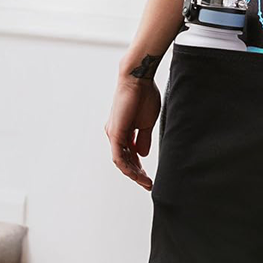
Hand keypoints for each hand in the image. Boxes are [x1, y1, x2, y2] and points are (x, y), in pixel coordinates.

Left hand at [104, 76, 159, 190]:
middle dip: (137, 173)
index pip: (130, 154)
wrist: (138, 80)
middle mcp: (115, 134)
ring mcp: (114, 134)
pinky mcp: (115, 133)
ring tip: (145, 181)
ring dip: (133, 173)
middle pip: (125, 160)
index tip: (149, 176)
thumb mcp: (147, 122)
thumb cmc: (144, 96)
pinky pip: (119, 156)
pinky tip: (136, 174)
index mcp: (123, 131)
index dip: (139, 167)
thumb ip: (143, 139)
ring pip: (121, 161)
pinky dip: (127, 166)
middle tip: (148, 183)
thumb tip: (143, 154)